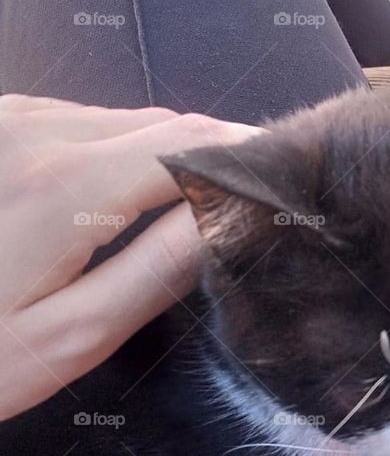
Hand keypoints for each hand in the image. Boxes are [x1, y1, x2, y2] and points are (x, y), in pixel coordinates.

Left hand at [0, 94, 257, 420]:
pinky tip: (131, 191)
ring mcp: (10, 118)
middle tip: (263, 197)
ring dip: (171, 152)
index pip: (194, 146)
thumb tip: (228, 216)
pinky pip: (84, 121)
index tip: (295, 184)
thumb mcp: (69, 337)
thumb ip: (156, 271)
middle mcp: (37, 129)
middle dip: (219, 153)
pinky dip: (124, 148)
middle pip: (165, 124)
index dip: (252, 160)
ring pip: (126, 119)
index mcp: (65, 184)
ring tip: (205, 199)